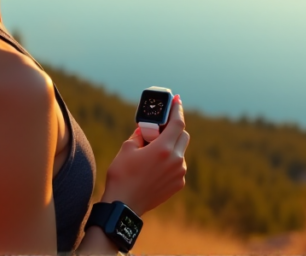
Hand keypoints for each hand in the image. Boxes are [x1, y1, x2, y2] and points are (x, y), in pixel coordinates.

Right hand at [101, 94, 188, 215]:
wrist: (124, 205)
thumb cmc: (122, 174)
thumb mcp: (127, 148)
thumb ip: (140, 134)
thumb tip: (147, 128)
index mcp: (164, 148)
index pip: (177, 123)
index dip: (178, 109)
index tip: (177, 100)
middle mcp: (176, 160)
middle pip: (183, 135)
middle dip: (174, 128)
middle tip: (161, 127)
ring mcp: (179, 173)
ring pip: (181, 152)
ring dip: (171, 146)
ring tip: (154, 150)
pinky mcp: (178, 184)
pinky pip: (178, 166)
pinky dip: (170, 161)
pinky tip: (155, 166)